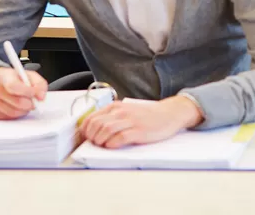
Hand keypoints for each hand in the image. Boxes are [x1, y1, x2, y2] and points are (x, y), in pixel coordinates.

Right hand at [0, 67, 47, 119]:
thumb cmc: (15, 79)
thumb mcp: (29, 75)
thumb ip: (39, 84)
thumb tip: (41, 97)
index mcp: (4, 76)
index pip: (14, 86)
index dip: (27, 92)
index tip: (35, 94)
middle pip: (17, 102)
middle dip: (30, 103)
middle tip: (33, 101)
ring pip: (14, 112)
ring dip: (23, 110)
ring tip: (24, 103)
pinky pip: (8, 118)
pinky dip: (15, 114)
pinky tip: (14, 106)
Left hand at [80, 95, 203, 148]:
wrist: (169, 114)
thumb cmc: (147, 115)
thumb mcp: (126, 111)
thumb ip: (111, 117)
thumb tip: (93, 131)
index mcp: (116, 107)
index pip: (91, 118)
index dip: (85, 131)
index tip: (86, 138)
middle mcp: (121, 112)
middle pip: (96, 125)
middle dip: (92, 137)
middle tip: (95, 144)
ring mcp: (130, 121)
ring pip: (106, 131)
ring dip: (101, 141)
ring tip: (104, 145)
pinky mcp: (139, 131)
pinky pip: (120, 138)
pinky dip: (113, 144)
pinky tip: (113, 146)